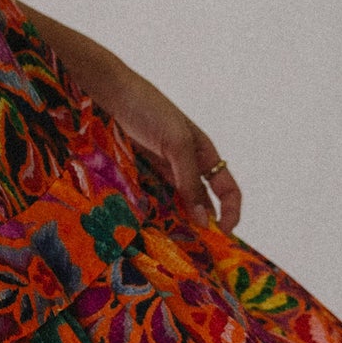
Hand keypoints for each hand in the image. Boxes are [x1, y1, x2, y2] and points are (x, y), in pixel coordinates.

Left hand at [101, 66, 241, 232]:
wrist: (110, 92)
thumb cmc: (149, 109)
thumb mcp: (176, 143)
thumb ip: (189, 180)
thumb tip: (203, 219)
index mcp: (204, 154)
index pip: (227, 190)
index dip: (231, 213)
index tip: (222, 235)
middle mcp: (185, 165)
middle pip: (200, 202)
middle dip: (200, 225)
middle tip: (193, 250)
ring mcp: (161, 169)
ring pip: (175, 204)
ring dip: (174, 222)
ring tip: (169, 245)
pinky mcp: (140, 171)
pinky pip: (152, 197)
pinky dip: (153, 212)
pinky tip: (147, 227)